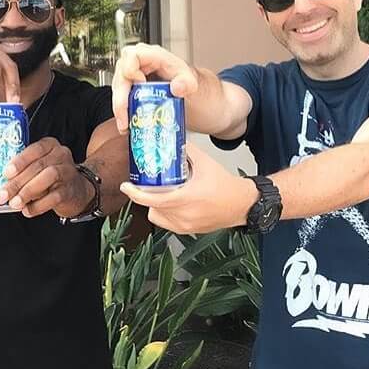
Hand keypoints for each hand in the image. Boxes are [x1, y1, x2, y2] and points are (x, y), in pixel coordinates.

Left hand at [0, 138, 93, 218]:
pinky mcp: (70, 190)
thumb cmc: (46, 176)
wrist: (76, 189)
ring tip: (14, 203)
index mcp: (48, 145)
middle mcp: (60, 155)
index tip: (5, 172)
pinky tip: (27, 210)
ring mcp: (68, 171)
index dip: (20, 160)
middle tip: (1, 195)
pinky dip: (38, 205)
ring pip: (48, 178)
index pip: (35, 148)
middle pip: (38, 166)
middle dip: (17, 182)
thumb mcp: (31, 168)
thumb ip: (7, 169)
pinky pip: (54, 197)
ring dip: (28, 191)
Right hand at [112, 43, 198, 133]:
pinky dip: (122, 112)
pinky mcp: (126, 85)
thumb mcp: (189, 80)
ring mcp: (128, 74)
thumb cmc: (181, 78)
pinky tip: (126, 125)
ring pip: (117, 90)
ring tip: (126, 126)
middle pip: (120, 77)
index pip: (131, 56)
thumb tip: (177, 88)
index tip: (140, 84)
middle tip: (125, 119)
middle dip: (120, 101)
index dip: (132, 71)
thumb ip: (187, 83)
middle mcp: (134, 62)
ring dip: (120, 110)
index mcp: (148, 54)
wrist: (179, 85)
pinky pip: (119, 98)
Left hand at [119, 143, 257, 233]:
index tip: (126, 186)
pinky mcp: (189, 230)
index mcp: (186, 198)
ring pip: (158, 217)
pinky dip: (165, 213)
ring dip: (156, 206)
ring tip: (163, 193)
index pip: (153, 200)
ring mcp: (186, 225)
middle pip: (152, 208)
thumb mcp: (205, 162)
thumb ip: (188, 149)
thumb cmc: (226, 185)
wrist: (242, 204)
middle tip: (147, 185)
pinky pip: (168, 223)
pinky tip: (172, 202)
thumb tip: (175, 138)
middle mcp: (184, 215)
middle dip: (146, 196)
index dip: (135, 194)